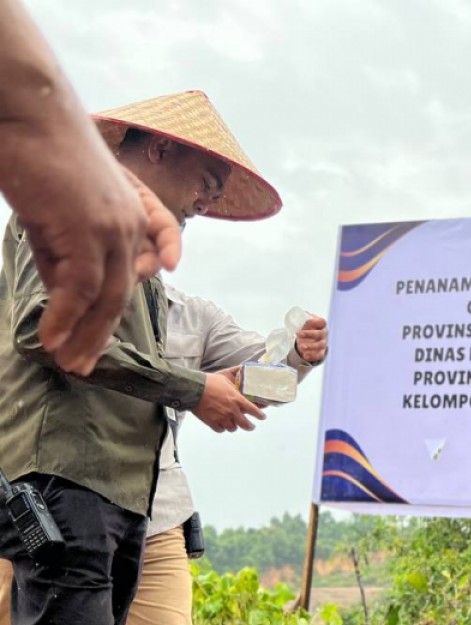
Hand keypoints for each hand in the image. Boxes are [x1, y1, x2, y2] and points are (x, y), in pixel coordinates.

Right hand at [12, 140, 181, 376]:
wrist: (29, 109)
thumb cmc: (34, 149)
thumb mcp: (51, 210)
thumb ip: (60, 251)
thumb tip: (61, 291)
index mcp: (128, 214)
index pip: (135, 268)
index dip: (120, 303)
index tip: (104, 334)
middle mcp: (130, 225)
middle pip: (121, 294)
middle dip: (100, 333)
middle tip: (84, 364)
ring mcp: (114, 229)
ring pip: (106, 297)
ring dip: (85, 335)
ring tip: (69, 363)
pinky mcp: (90, 232)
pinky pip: (82, 289)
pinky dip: (66, 318)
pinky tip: (52, 339)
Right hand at [192, 371, 265, 432]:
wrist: (194, 389)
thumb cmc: (209, 382)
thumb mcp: (225, 376)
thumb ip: (235, 373)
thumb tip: (242, 367)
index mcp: (237, 400)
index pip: (254, 411)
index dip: (260, 415)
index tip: (262, 417)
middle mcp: (232, 411)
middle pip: (245, 424)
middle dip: (250, 426)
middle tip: (251, 426)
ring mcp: (222, 418)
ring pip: (233, 428)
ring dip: (234, 426)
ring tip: (234, 424)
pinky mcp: (212, 422)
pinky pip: (220, 430)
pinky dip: (222, 428)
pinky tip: (222, 425)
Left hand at [294, 314, 327, 363]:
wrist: (310, 339)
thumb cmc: (308, 329)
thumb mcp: (306, 321)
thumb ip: (303, 317)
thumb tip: (297, 315)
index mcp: (321, 325)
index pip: (322, 322)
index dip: (314, 322)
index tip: (305, 322)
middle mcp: (324, 334)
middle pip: (320, 334)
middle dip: (309, 334)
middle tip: (298, 334)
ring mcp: (323, 343)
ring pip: (320, 345)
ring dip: (310, 345)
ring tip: (301, 346)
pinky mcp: (321, 352)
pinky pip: (319, 355)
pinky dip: (312, 356)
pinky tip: (305, 355)